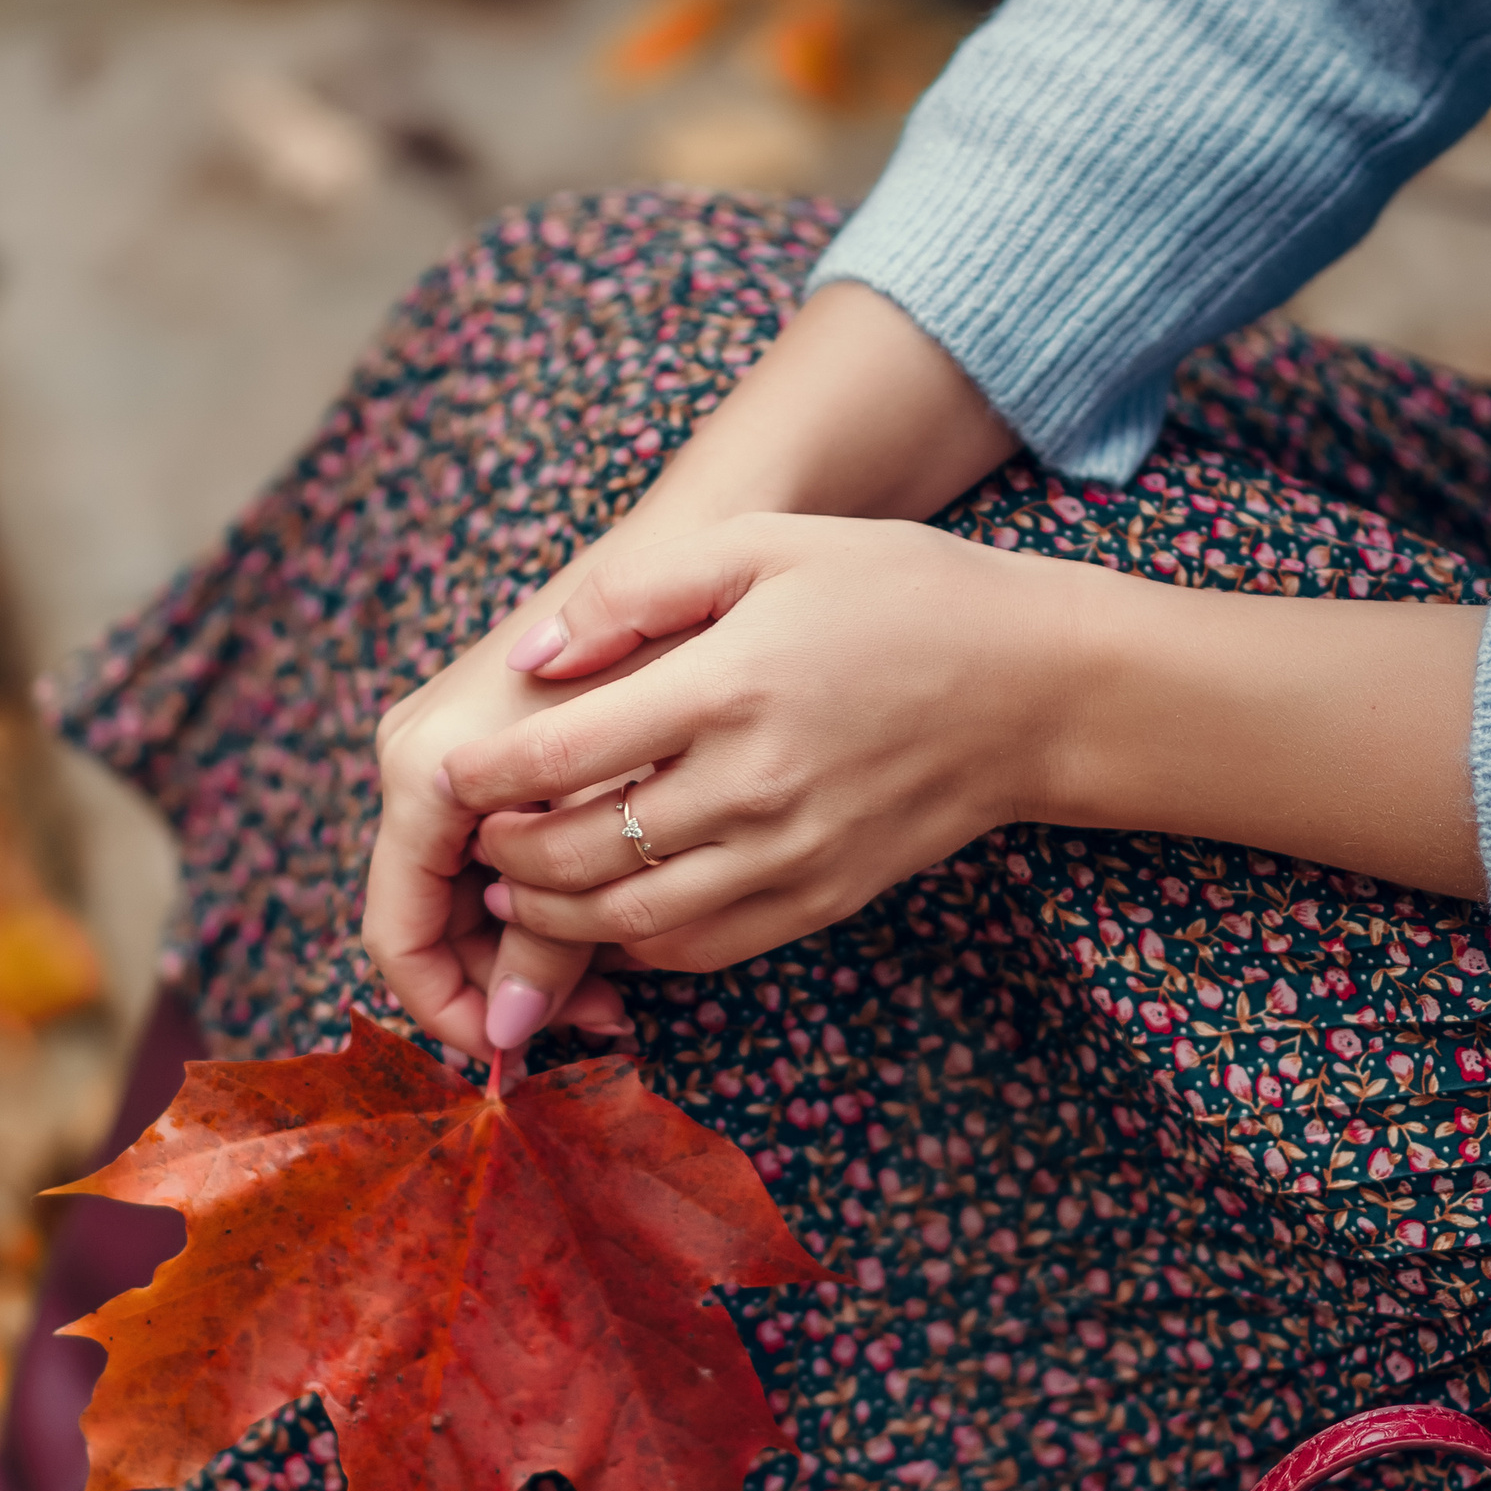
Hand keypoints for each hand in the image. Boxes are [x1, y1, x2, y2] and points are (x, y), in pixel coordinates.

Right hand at [363, 549, 644, 1060]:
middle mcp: (421, 764)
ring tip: (621, 986)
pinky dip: (550, 906)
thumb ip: (549, 933)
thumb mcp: (602, 821)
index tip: (515, 1057)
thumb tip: (507, 1040)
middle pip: (435, 922)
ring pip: (473, 897)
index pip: (395, 934)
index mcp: (425, 772)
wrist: (691, 552)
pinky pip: (500, 857)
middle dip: (505, 987)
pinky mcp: (498, 757)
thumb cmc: (653, 668)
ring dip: (534, 954)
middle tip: (602, 1021)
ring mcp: (457, 760)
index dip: (446, 1010)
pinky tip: (621, 928)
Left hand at [449, 511, 1490, 976]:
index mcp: (731, 686)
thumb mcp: (771, 544)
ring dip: (552, 916)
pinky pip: (698, 946)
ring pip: (627, 918)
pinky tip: (605, 915)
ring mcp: (789, 856)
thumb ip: (639, 590)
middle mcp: (754, 785)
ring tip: (517, 888)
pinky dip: (631, 942)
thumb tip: (531, 658)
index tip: (454, 776)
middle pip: (578, 854)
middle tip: (476, 841)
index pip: (561, 756)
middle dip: (503, 858)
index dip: (485, 779)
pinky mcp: (819, 900)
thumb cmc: (900, 594)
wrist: (1037, 688)